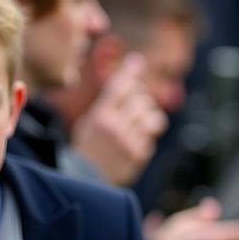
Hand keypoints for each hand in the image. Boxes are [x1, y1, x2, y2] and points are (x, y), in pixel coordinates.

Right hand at [70, 53, 167, 185]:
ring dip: (151, 117)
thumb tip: (129, 79)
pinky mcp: (138, 155)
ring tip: (143, 122)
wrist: (85, 177)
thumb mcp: (91, 120)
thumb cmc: (89, 145)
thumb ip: (109, 103)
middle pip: (142, 100)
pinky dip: (145, 137)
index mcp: (101, 115)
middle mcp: (116, 127)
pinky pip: (150, 138)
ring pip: (154, 118)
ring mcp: (129, 142)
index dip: (131, 72)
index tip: (138, 62)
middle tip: (137, 105)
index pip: (120, 86)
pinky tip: (135, 142)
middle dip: (142, 100)